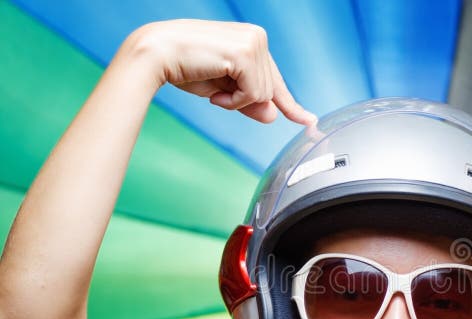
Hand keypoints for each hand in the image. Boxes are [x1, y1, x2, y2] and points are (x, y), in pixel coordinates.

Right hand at [127, 19, 315, 124]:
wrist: (156, 55)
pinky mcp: (246, 53)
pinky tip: (215, 91)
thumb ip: (249, 101)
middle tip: (215, 91)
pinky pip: (254, 94)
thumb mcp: (223, 89)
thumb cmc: (184, 67)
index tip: (309, 121)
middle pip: (269, 91)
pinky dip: (234, 100)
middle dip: (243, 101)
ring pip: (264, 95)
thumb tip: (272, 116)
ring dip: (236, 100)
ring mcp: (254, 43)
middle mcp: (258, 37)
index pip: (275, 80)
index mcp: (253, 42)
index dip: (290, 105)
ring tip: (213, 86)